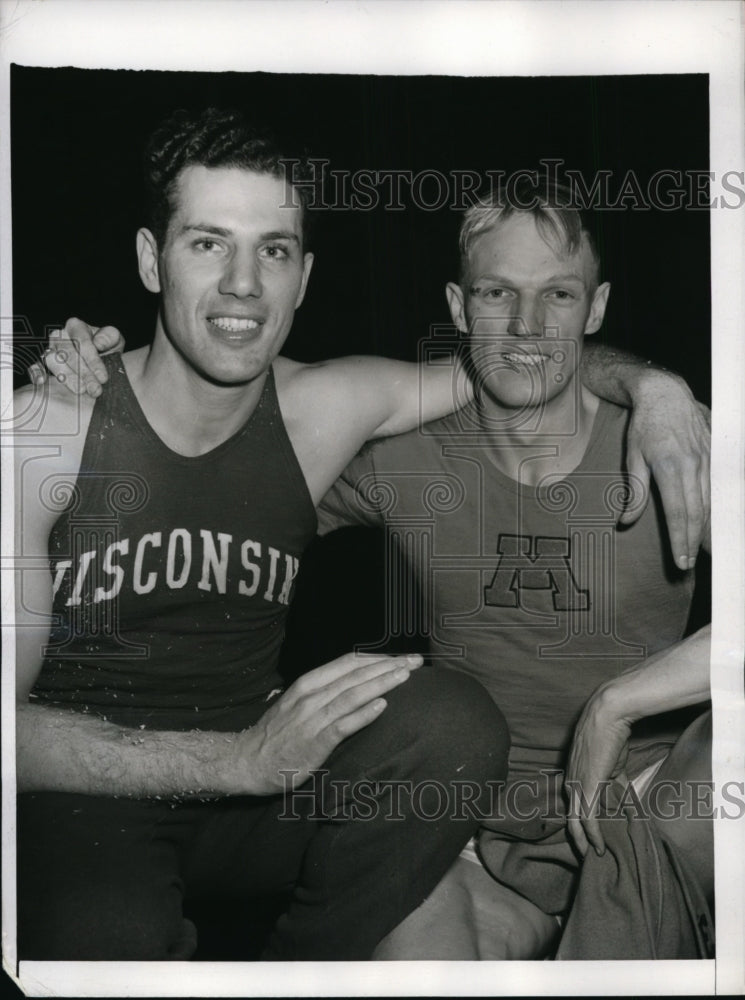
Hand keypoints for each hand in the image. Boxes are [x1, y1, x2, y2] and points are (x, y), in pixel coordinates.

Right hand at [28, 318, 124, 396]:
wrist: (100, 357)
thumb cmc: (106, 347)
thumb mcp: (114, 339)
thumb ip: (109, 337)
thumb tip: (98, 343)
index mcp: (76, 326)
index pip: (82, 341)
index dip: (93, 360)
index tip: (103, 377)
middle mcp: (60, 336)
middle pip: (67, 353)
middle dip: (83, 374)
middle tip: (95, 390)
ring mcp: (49, 349)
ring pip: (52, 361)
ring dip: (67, 377)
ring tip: (81, 390)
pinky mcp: (42, 362)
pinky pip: (34, 366)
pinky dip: (36, 373)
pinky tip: (42, 382)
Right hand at [232, 651, 422, 794]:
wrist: (247, 761)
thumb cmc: (277, 734)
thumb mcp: (297, 703)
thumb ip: (323, 692)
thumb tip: (353, 683)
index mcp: (309, 683)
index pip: (349, 662)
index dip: (377, 657)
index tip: (401, 656)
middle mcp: (311, 695)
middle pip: (356, 674)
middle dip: (389, 665)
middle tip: (416, 661)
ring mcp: (312, 718)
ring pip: (352, 694)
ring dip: (381, 683)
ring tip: (405, 676)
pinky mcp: (315, 742)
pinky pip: (343, 725)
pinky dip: (363, 714)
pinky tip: (382, 706)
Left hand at [564, 687, 630, 857]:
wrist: (607, 716)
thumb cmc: (609, 734)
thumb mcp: (611, 763)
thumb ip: (615, 781)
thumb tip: (625, 797)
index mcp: (572, 774)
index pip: (574, 805)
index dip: (581, 823)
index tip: (591, 837)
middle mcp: (570, 782)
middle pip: (571, 817)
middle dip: (579, 837)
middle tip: (588, 854)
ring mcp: (576, 785)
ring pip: (575, 822)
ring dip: (585, 841)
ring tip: (593, 856)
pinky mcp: (587, 787)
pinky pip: (588, 818)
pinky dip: (593, 835)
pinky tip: (598, 848)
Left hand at [620, 372, 709, 570]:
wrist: (666, 393)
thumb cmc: (644, 425)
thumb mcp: (632, 456)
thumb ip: (635, 490)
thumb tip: (627, 521)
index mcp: (670, 467)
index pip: (678, 513)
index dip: (680, 539)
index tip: (681, 560)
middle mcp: (693, 465)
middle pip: (698, 512)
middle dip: (696, 542)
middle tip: (692, 564)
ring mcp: (707, 459)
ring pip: (711, 502)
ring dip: (710, 528)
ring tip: (708, 550)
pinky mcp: (715, 454)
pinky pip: (718, 487)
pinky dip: (718, 508)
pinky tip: (717, 522)